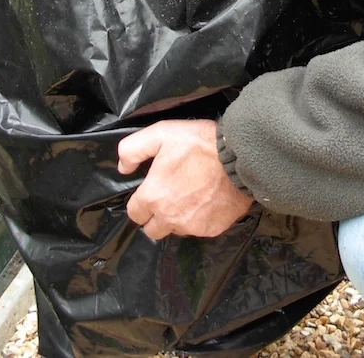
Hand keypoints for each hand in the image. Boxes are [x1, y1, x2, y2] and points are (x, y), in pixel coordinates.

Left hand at [117, 118, 252, 240]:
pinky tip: (208, 200)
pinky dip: (200, 219)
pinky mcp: (212, 229)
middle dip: (156, 217)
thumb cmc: (200, 143)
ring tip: (190, 197)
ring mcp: (192, 226)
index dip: (141, 202)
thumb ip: (133, 149)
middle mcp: (170, 218)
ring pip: (176, 231)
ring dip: (178, 219)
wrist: (240, 156)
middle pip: (152, 230)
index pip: (134, 214)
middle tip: (169, 196)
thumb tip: (123, 168)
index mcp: (154, 197)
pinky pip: (199, 230)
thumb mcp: (162, 133)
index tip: (151, 191)